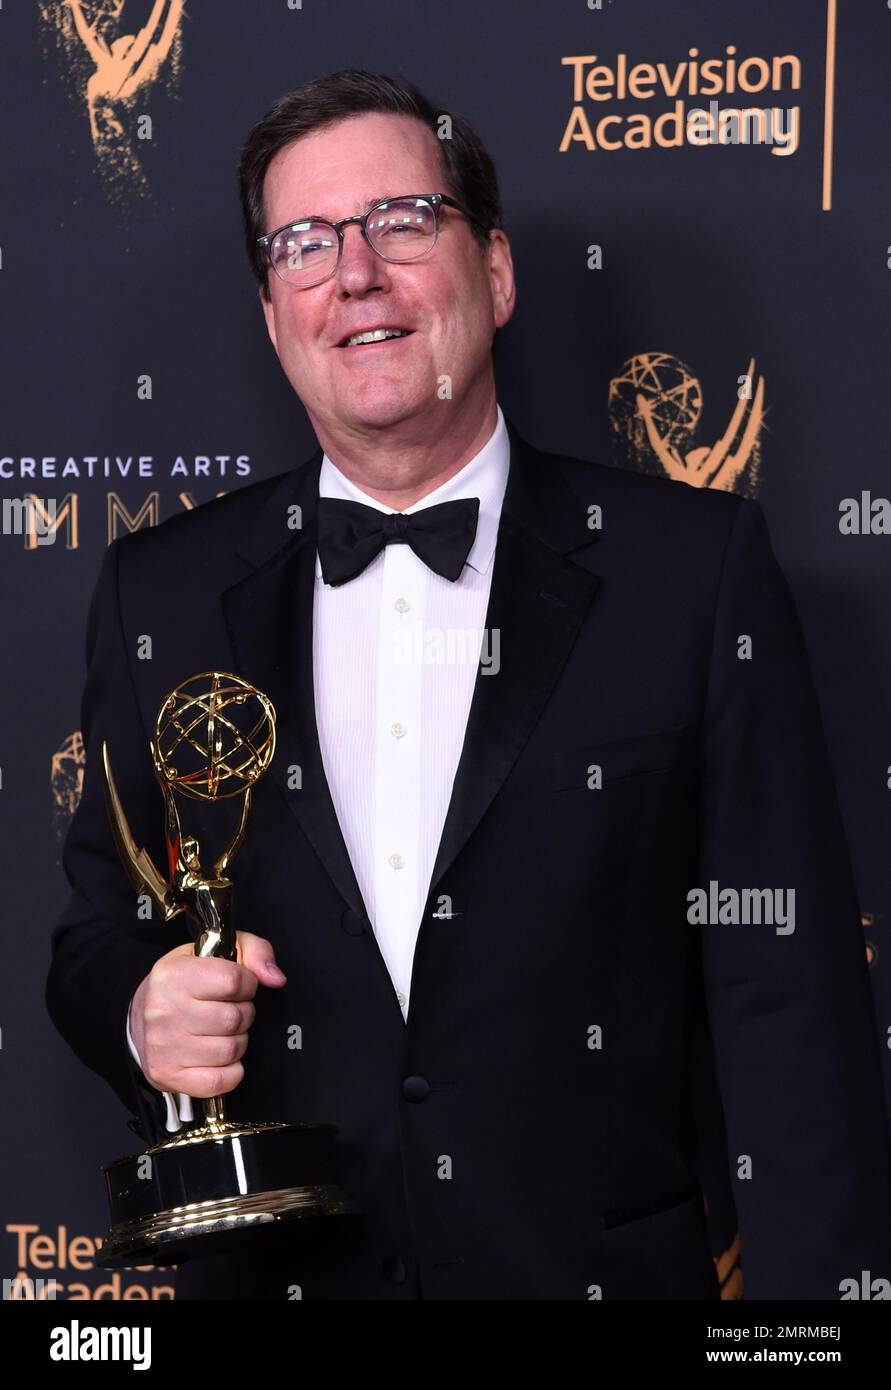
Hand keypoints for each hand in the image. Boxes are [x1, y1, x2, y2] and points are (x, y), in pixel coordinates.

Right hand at [129, 932, 286, 1096]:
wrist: (140, 1019)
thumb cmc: (186, 983)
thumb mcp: (216, 952)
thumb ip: (254, 951)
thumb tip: (276, 979)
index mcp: (174, 975)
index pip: (234, 981)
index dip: (247, 984)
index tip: (239, 986)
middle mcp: (165, 1011)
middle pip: (235, 1018)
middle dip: (243, 1014)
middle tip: (230, 1009)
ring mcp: (165, 1047)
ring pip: (231, 1050)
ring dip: (237, 1041)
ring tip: (222, 1031)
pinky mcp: (169, 1075)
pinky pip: (221, 1080)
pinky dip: (231, 1071)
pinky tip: (219, 1056)